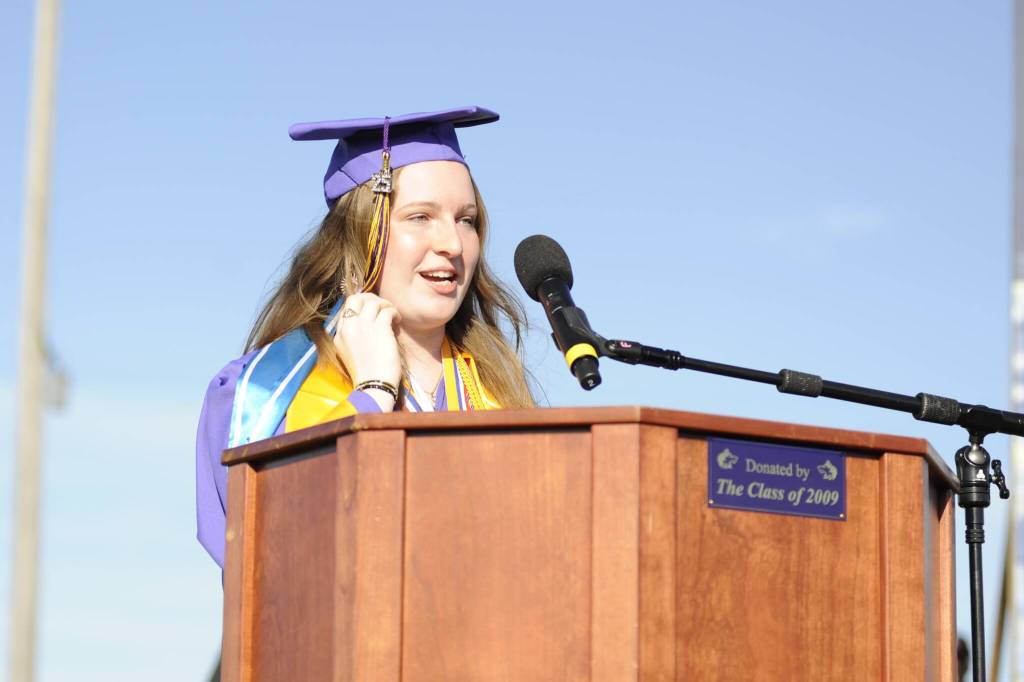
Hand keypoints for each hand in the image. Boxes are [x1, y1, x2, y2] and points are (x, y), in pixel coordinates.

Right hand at [332, 293, 401, 408]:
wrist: (373, 385)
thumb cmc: (366, 374)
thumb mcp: (350, 354)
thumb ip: (353, 338)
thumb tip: (369, 324)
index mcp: (339, 335)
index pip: (346, 308)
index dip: (361, 306)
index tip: (372, 311)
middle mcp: (349, 327)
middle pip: (355, 298)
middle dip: (370, 298)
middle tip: (381, 306)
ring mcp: (363, 326)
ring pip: (373, 301)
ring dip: (385, 305)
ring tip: (392, 314)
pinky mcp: (380, 328)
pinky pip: (387, 310)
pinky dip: (394, 312)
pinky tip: (398, 321)